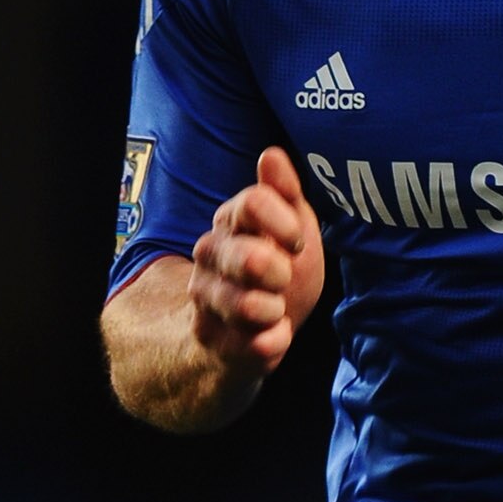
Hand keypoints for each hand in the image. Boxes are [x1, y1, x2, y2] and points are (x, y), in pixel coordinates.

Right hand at [188, 146, 324, 374]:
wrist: (253, 329)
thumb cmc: (278, 270)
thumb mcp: (292, 227)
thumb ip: (284, 193)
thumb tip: (271, 155)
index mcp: (231, 221)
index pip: (252, 204)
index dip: (284, 224)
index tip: (296, 240)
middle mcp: (210, 255)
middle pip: (249, 258)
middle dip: (278, 271)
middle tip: (282, 277)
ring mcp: (207, 298)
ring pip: (247, 306)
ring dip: (274, 309)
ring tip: (274, 307)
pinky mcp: (214, 340)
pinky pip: (257, 346)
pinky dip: (276, 341)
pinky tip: (272, 333)